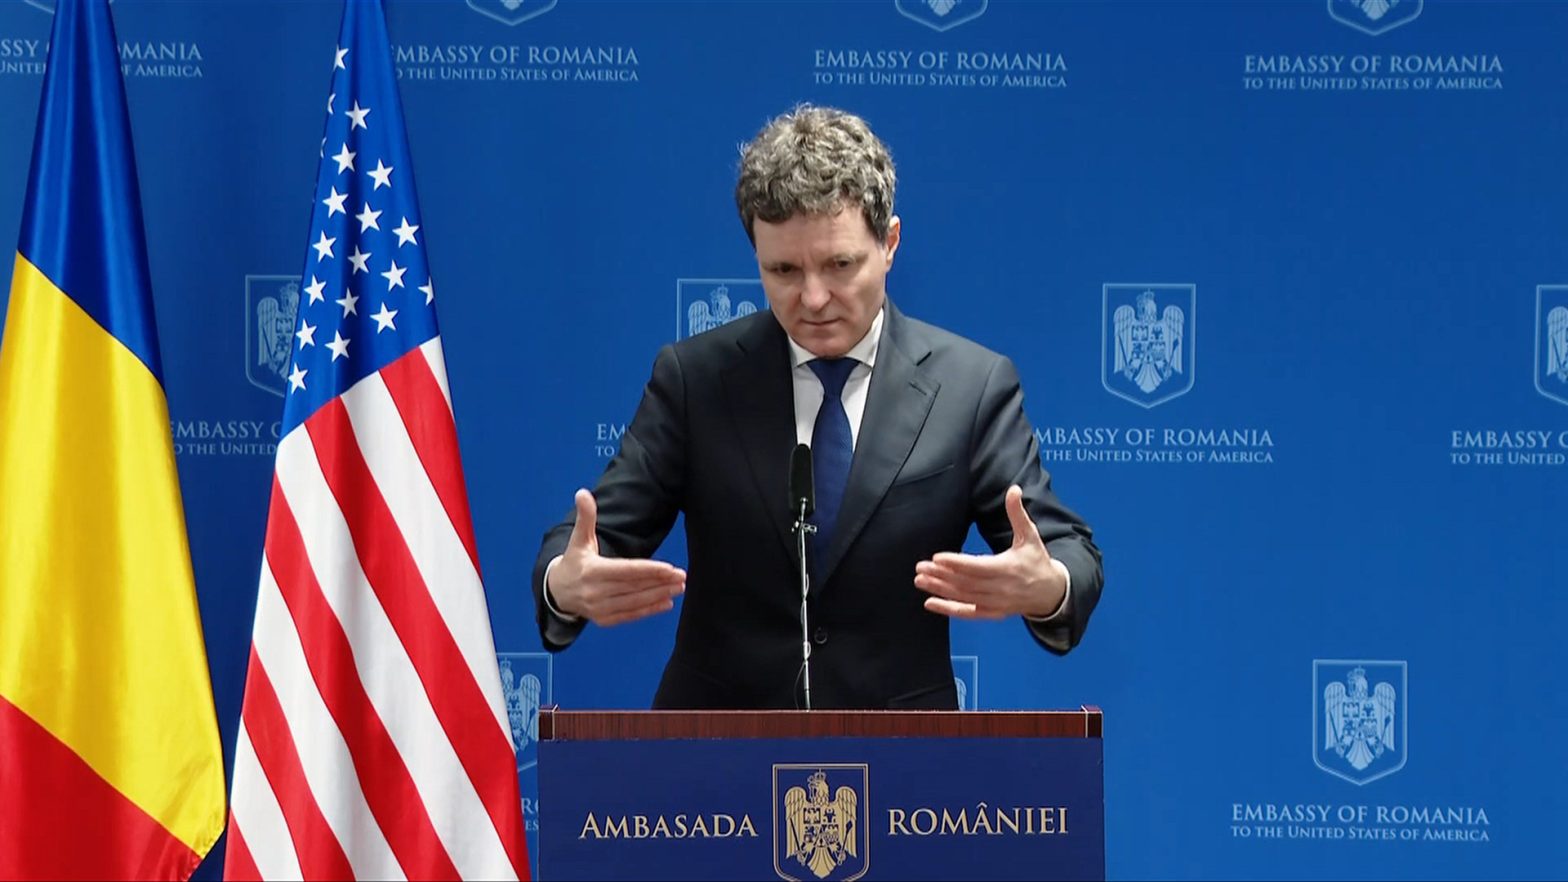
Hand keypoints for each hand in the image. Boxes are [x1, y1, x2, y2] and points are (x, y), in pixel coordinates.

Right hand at [547, 489, 685, 626]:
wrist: (557, 592)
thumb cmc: (574, 561)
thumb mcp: (578, 539)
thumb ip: (585, 516)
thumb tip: (582, 492)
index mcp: (592, 571)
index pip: (625, 571)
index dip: (648, 570)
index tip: (669, 568)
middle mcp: (595, 592)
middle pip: (634, 587)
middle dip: (660, 582)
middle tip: (681, 577)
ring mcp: (599, 608)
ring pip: (635, 602)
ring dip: (659, 595)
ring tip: (679, 587)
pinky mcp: (604, 619)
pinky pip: (630, 615)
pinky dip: (649, 610)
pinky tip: (666, 603)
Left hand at [914, 485, 1064, 619]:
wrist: (1050, 592)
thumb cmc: (1036, 560)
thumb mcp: (1030, 535)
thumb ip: (1018, 513)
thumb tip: (1014, 489)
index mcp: (1008, 568)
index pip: (978, 566)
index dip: (957, 563)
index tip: (937, 557)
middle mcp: (1000, 588)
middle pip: (966, 583)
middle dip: (942, 575)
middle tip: (920, 567)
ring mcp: (996, 603)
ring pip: (964, 597)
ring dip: (940, 589)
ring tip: (920, 580)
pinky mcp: (992, 612)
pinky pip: (968, 612)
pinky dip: (949, 609)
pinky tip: (929, 603)